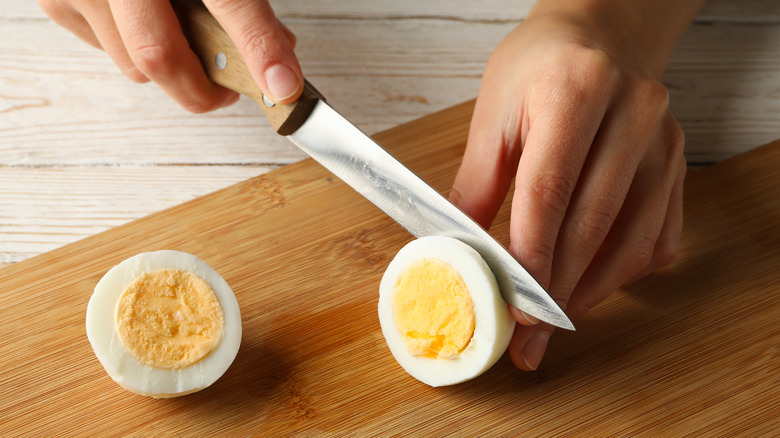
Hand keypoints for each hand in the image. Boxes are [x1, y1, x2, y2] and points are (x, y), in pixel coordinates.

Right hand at [38, 0, 302, 111]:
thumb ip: (244, 4)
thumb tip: (279, 55)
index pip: (229, 4)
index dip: (259, 48)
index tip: (283, 87)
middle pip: (159, 56)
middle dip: (202, 88)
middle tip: (229, 89)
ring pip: (133, 65)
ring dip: (170, 69)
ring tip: (188, 41)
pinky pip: (107, 52)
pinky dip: (134, 50)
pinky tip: (149, 22)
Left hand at [450, 0, 705, 370]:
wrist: (601, 35)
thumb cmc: (540, 67)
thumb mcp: (494, 112)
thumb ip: (477, 183)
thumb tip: (458, 249)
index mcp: (574, 91)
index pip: (549, 191)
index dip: (530, 255)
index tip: (514, 305)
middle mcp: (632, 114)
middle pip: (592, 223)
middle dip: (556, 290)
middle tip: (530, 336)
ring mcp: (663, 143)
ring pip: (631, 240)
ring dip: (591, 291)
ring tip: (555, 322)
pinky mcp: (677, 166)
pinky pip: (657, 237)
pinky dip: (623, 272)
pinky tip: (591, 285)